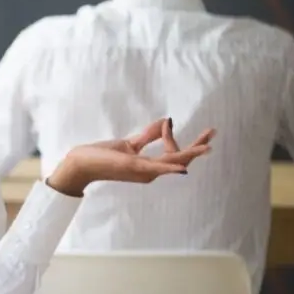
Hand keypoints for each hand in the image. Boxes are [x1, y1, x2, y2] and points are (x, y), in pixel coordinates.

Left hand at [49, 118, 214, 196]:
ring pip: (173, 162)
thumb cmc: (103, 156)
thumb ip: (148, 136)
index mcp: (150, 167)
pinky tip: (183, 167)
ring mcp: (143, 171)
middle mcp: (150, 172)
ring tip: (207, 146)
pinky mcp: (133, 166)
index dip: (173, 136)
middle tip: (212, 133)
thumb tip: (166, 121)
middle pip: (180, 160)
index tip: (167, 122)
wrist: (81, 164)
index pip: (174, 154)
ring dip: (191, 153)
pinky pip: (156, 167)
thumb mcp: (130, 144)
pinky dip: (170, 166)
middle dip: (197, 147)